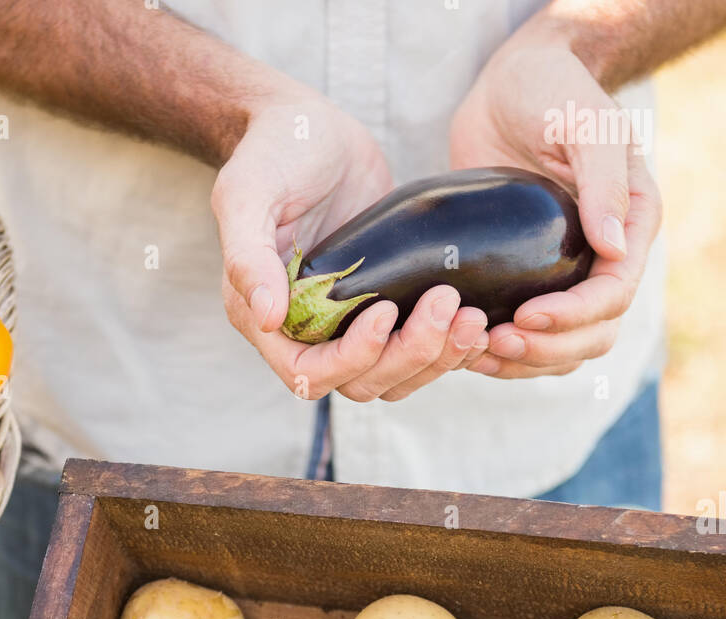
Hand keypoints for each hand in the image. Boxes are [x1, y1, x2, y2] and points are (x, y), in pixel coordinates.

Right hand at [212, 100, 488, 402]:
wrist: (311, 129)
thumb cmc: (273, 152)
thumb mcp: (248, 192)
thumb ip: (248, 254)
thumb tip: (266, 316)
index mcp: (264, 318)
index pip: (308, 374)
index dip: (351, 357)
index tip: (383, 311)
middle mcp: (306, 333)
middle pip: (362, 382)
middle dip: (409, 354)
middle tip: (447, 304)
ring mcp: (349, 324)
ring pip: (396, 376)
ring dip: (438, 357)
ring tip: (472, 315)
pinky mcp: (386, 306)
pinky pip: (418, 351)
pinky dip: (449, 347)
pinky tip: (478, 315)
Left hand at [449, 42, 661, 379]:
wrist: (509, 87)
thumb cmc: (551, 91)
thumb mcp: (581, 123)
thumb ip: (602, 180)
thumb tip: (614, 247)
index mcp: (631, 225)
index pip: (613, 295)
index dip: (573, 316)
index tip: (526, 316)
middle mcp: (605, 258)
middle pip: (592, 336)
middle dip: (546, 349)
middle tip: (496, 342)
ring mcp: (566, 275)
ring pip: (561, 349)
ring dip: (522, 362)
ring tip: (475, 354)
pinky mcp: (527, 282)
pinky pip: (526, 337)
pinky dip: (501, 354)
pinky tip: (465, 350)